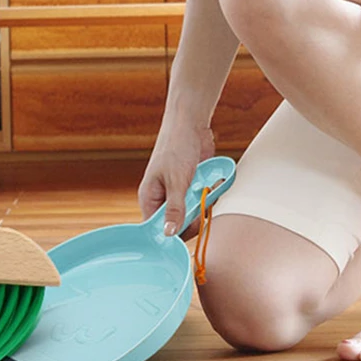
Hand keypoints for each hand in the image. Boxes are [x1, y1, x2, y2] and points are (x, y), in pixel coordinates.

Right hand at [139, 122, 215, 239]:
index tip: (189, 234)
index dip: (172, 236)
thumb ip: (175, 209)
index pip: (157, 229)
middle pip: (178, 224)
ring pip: (192, 214)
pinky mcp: (191, 187)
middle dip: (193, 218)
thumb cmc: (176, 147)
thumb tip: (169, 234)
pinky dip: (208, 195)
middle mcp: (162, 198)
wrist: (191, 123)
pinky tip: (211, 183)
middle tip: (201, 207)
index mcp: (149, 198)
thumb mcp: (176, 181)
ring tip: (205, 189)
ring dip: (202, 206)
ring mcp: (178, 193)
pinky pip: (201, 201)